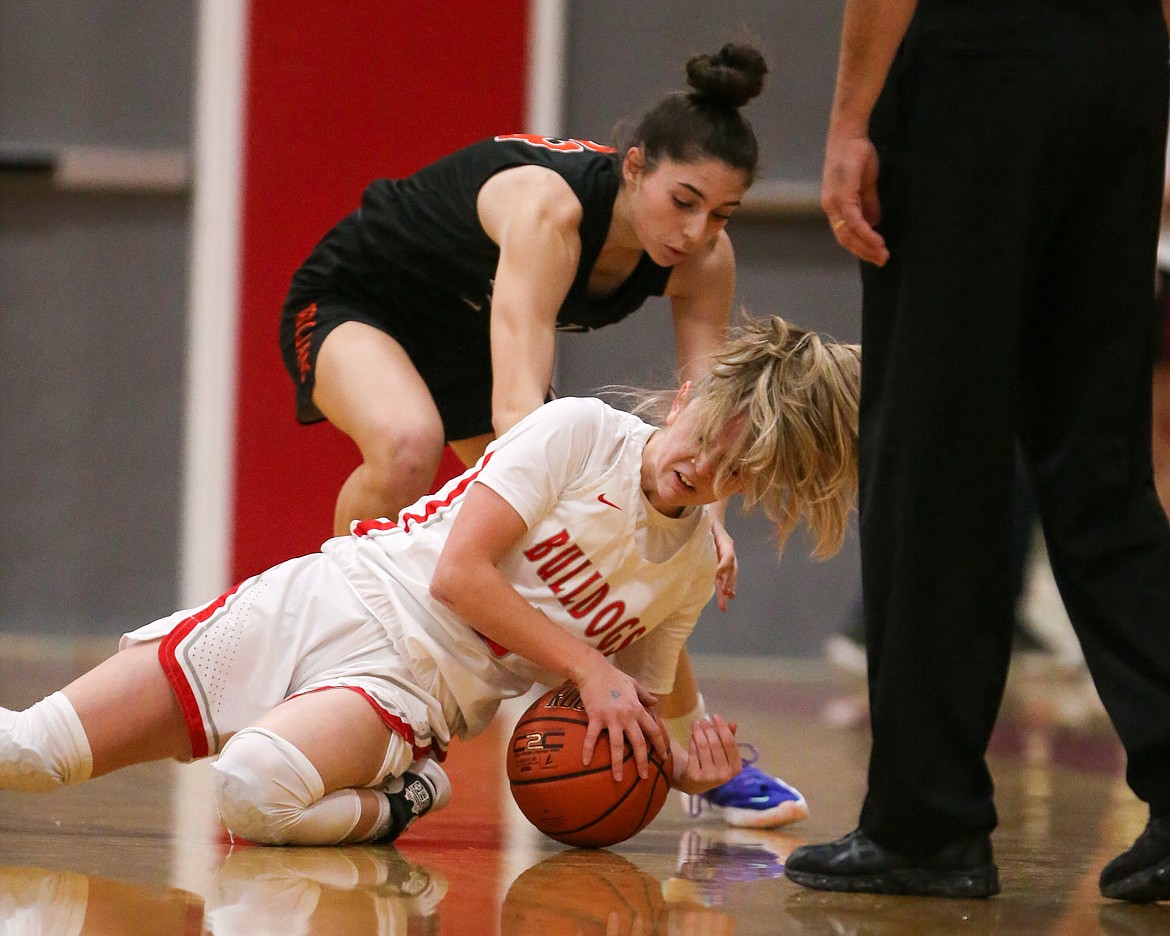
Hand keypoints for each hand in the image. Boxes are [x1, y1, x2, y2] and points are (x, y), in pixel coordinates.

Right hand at [575, 657, 667, 781]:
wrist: (593, 669)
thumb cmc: (613, 676)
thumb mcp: (633, 684)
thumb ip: (645, 695)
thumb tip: (656, 702)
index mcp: (637, 709)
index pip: (653, 730)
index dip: (660, 744)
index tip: (664, 757)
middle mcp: (627, 716)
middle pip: (638, 742)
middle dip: (643, 761)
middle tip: (644, 777)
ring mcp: (611, 718)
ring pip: (618, 745)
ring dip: (618, 764)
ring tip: (618, 779)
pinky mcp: (595, 717)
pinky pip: (591, 737)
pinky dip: (588, 750)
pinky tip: (586, 763)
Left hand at [671, 714, 740, 794]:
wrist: (694, 783)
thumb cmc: (712, 763)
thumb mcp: (723, 752)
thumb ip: (729, 738)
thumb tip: (733, 724)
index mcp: (736, 768)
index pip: (730, 742)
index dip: (722, 727)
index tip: (715, 715)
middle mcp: (725, 775)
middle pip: (716, 743)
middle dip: (708, 728)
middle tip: (703, 719)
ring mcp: (710, 777)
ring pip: (703, 746)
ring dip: (698, 732)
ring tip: (695, 723)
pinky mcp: (695, 777)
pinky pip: (693, 752)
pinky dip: (692, 741)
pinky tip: (692, 734)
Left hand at [711, 519, 736, 611]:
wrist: (711, 520)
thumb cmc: (705, 522)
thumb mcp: (705, 523)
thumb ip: (702, 530)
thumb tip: (691, 535)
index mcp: (725, 541)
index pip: (728, 554)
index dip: (723, 564)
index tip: (717, 574)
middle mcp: (728, 552)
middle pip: (731, 568)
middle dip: (729, 581)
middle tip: (726, 592)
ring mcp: (726, 559)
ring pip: (730, 576)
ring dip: (729, 588)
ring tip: (728, 599)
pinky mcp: (720, 565)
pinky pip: (724, 578)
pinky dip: (725, 587)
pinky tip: (726, 598)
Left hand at [822, 133, 888, 266]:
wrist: (849, 133)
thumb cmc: (856, 155)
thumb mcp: (865, 183)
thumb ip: (868, 203)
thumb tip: (874, 222)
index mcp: (835, 205)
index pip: (845, 234)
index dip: (860, 247)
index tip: (877, 255)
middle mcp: (831, 206)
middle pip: (845, 238)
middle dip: (864, 252)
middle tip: (882, 260)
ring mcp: (834, 201)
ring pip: (848, 232)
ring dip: (866, 245)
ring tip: (882, 254)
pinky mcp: (842, 194)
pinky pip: (853, 219)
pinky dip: (864, 231)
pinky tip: (876, 238)